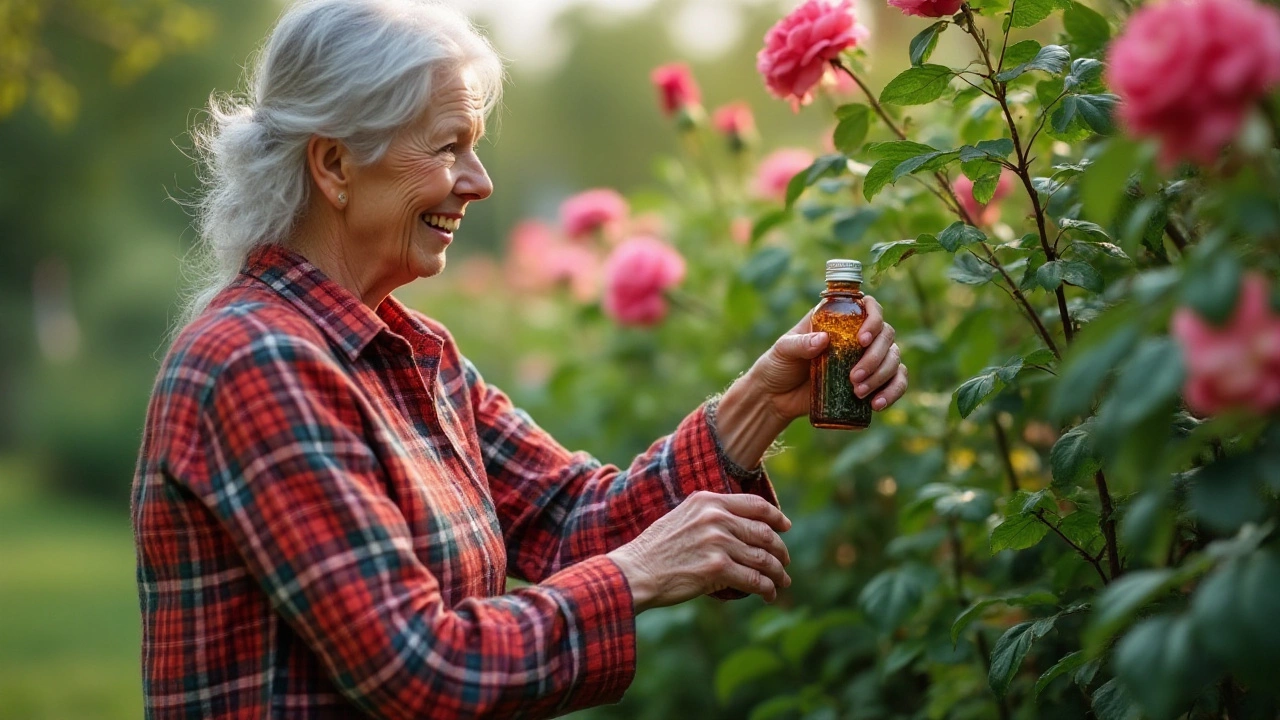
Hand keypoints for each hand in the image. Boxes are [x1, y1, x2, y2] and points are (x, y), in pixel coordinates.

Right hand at [606, 492, 791, 611]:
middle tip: (785, 561)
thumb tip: (739, 528)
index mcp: (707, 501)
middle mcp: (715, 517)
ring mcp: (717, 542)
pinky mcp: (717, 568)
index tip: (785, 526)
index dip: (775, 516)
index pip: (754, 504)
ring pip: (763, 558)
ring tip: (782, 582)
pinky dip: (766, 589)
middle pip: (763, 533)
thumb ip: (708, 516)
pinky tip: (769, 594)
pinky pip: (754, 579)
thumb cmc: (655, 550)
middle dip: (779, 550)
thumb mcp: (681, 517)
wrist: (634, 572)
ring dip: (777, 572)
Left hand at [742, 295, 907, 423]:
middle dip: (875, 357)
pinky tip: (878, 404)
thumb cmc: (778, 365)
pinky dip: (893, 391)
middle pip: (886, 335)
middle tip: (854, 377)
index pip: (869, 307)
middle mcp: (857, 336)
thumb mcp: (783, 350)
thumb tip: (823, 340)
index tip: (862, 339)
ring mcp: (866, 359)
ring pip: (893, 359)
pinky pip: (895, 382)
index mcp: (839, 319)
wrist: (775, 397)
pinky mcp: (870, 382)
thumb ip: (799, 344)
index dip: (874, 319)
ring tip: (859, 393)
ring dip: (882, 375)